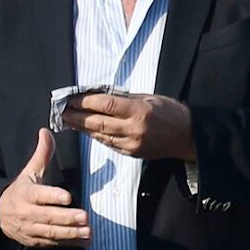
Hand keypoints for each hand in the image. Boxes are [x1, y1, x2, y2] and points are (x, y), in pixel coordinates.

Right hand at [0, 129, 86, 248]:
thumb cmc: (21, 190)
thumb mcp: (29, 172)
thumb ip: (42, 154)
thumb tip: (46, 131)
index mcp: (25, 193)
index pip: (39, 195)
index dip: (53, 196)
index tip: (68, 197)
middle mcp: (26, 212)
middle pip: (47, 216)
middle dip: (66, 218)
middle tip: (84, 217)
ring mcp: (31, 229)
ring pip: (51, 232)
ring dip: (70, 233)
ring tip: (88, 231)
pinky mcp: (36, 241)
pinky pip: (53, 243)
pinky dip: (70, 243)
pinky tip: (86, 242)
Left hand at [58, 87, 191, 160]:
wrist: (188, 137)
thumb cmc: (171, 112)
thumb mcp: (149, 97)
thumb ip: (124, 98)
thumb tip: (99, 96)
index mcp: (139, 111)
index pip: (104, 105)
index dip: (84, 101)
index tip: (71, 98)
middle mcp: (134, 129)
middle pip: (98, 122)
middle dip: (77, 116)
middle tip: (61, 111)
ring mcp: (132, 143)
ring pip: (100, 135)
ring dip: (82, 128)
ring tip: (68, 121)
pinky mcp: (132, 153)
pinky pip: (109, 144)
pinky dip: (96, 137)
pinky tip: (86, 131)